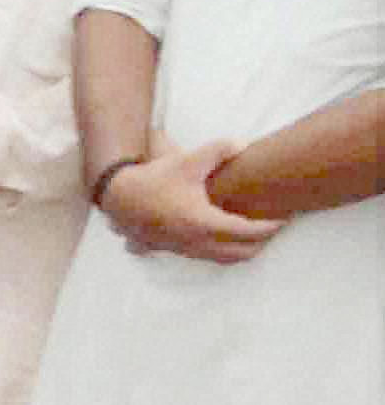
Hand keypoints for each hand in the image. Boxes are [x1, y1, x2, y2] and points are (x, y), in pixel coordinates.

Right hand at [103, 142, 285, 263]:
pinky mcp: (173, 250)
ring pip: (224, 259)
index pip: (248, 231)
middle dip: (262, 243)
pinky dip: (221, 253)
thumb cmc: (154, 179)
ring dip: (242, 251)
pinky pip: (206, 258)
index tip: (284, 219)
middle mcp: (196, 241)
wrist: (118, 196)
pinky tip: (222, 241)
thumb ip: (218, 150)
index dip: (270, 226)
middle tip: (273, 228)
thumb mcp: (187, 160)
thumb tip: (244, 145)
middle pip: (241, 253)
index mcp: (203, 222)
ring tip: (253, 237)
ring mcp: (184, 248)